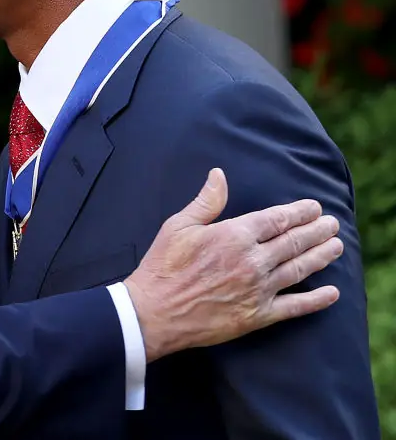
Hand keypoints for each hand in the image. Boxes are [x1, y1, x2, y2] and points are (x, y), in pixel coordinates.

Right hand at [123, 168, 341, 361]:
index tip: (314, 208)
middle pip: (294, 242)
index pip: (277, 219)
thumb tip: (219, 175)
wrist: (154, 312)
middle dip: (317, 231)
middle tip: (332, 224)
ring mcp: (258, 289)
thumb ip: (205, 201)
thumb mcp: (178, 226)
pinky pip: (294, 306)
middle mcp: (252, 261)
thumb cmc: (162, 267)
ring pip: (299, 269)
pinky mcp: (257, 315)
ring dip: (321, 257)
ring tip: (336, 247)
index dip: (298, 212)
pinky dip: (316, 300)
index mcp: (234, 235)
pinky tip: (331, 293)